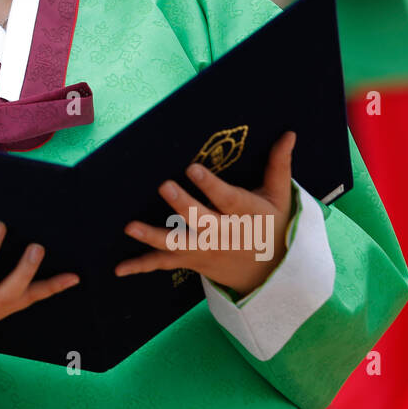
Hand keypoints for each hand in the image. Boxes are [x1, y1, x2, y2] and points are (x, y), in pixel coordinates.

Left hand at [116, 131, 296, 296]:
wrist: (271, 275)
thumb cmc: (272, 226)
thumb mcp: (279, 197)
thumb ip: (278, 165)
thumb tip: (289, 133)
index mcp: (244, 214)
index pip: (227, 199)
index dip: (211, 185)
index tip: (193, 168)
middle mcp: (223, 234)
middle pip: (202, 220)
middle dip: (182, 205)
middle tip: (164, 186)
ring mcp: (205, 249)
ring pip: (178, 243)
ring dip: (153, 236)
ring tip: (130, 227)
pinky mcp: (191, 260)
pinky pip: (165, 264)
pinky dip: (142, 266)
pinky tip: (119, 269)